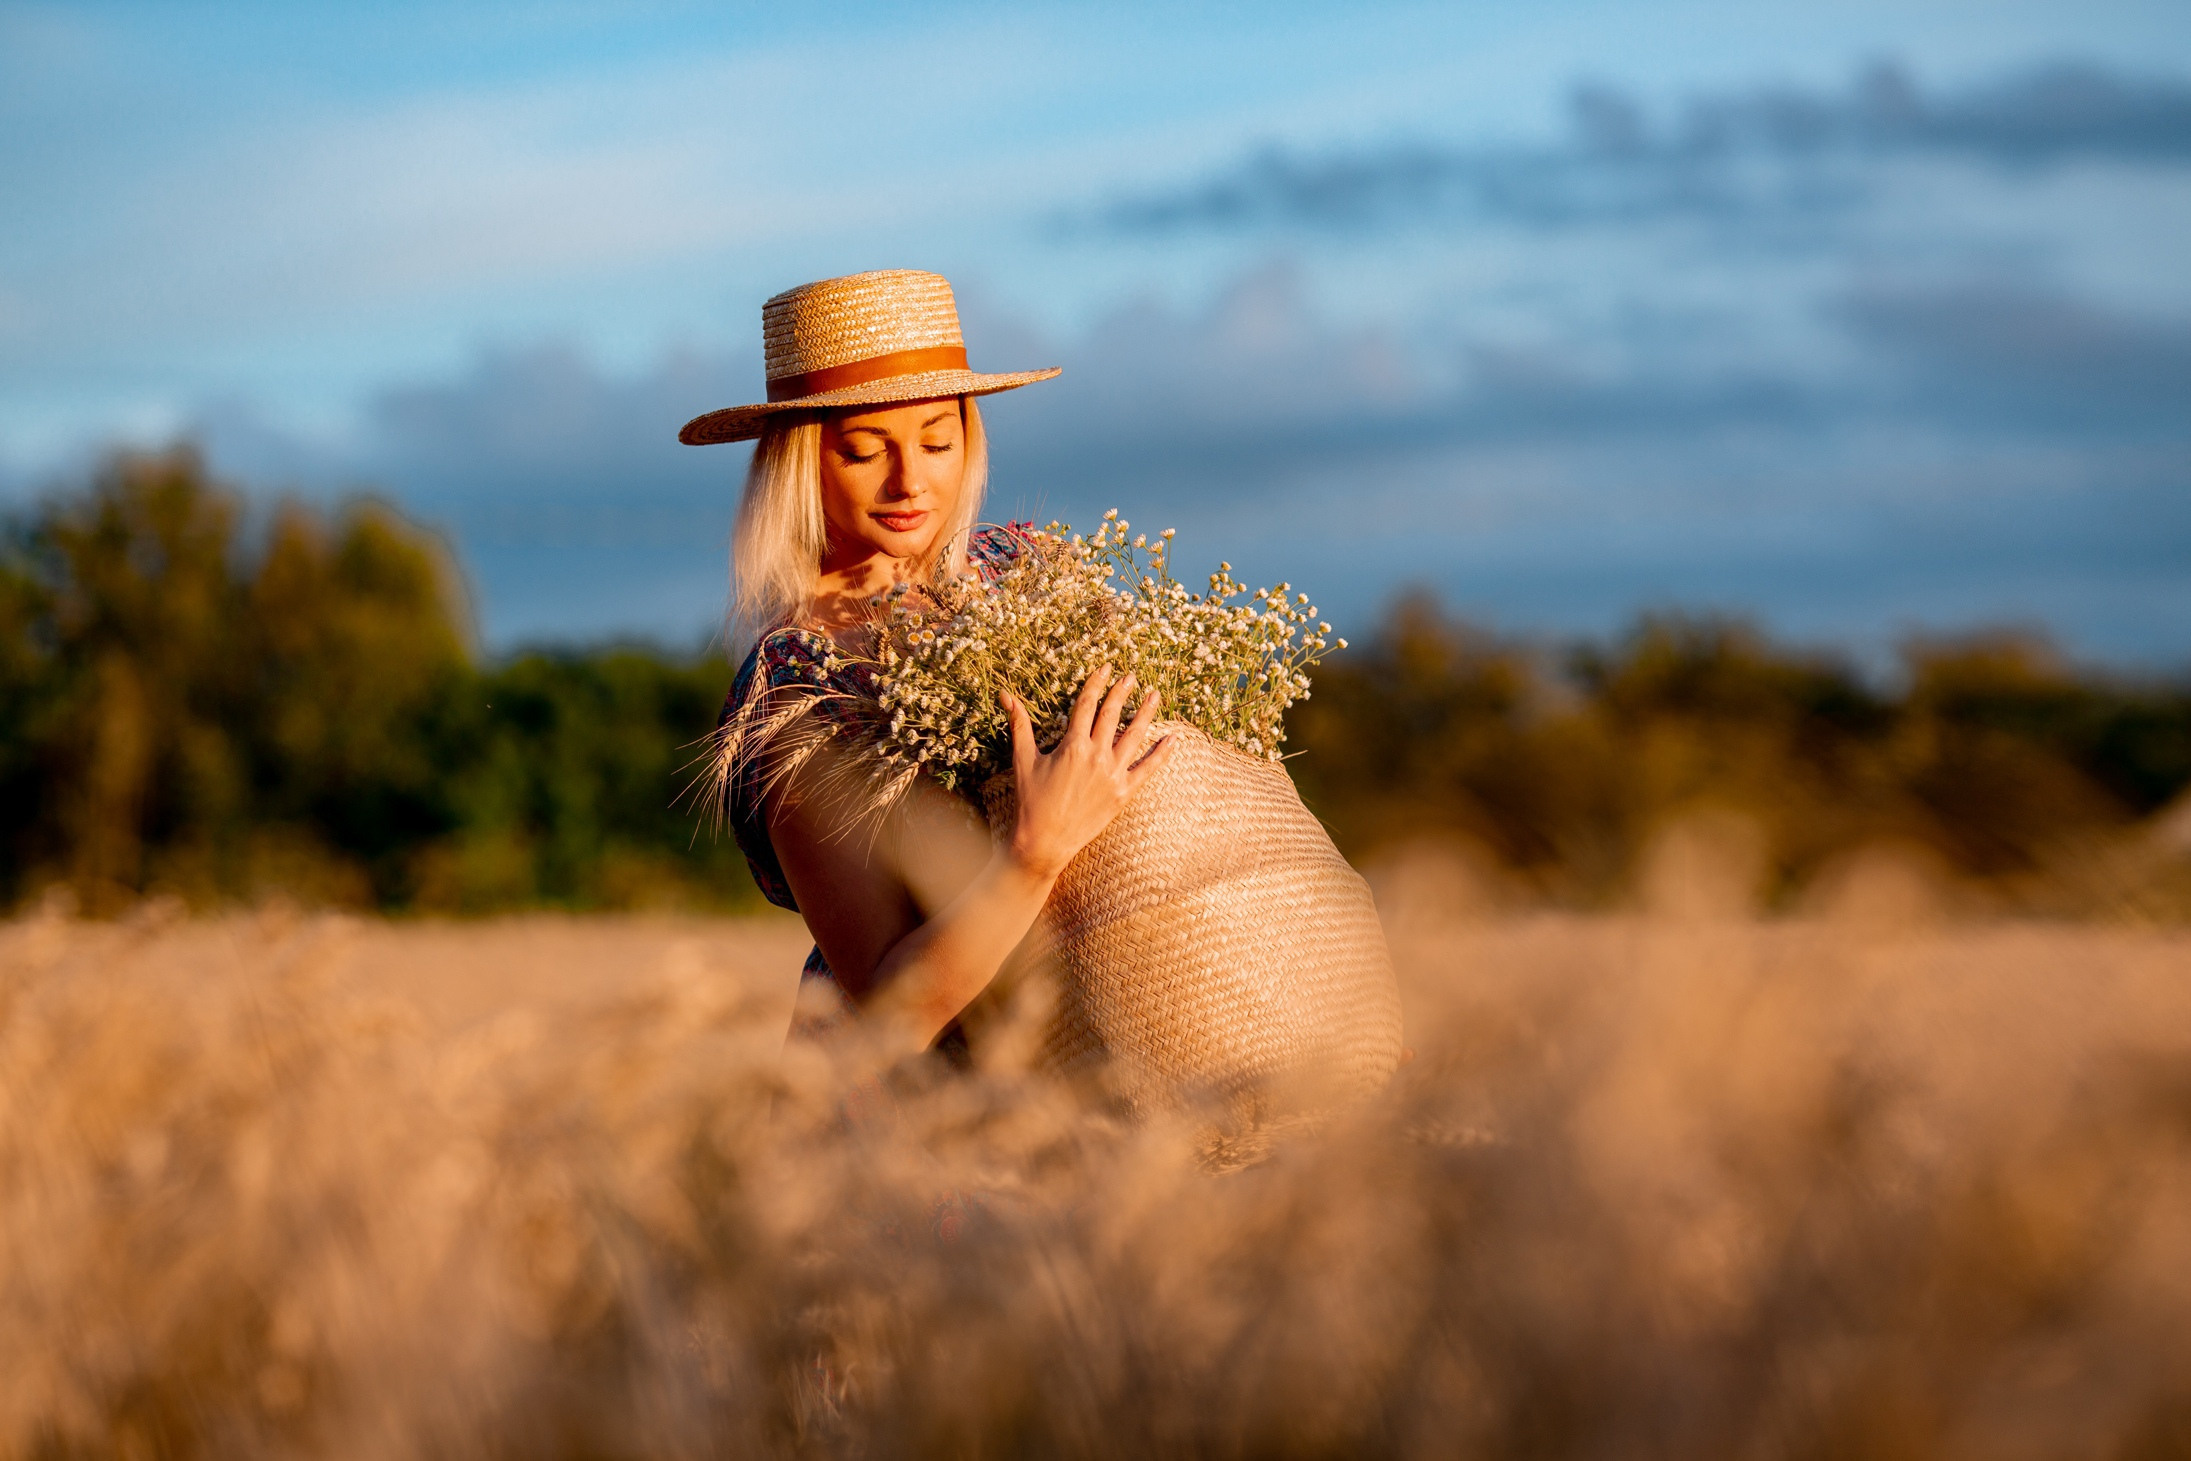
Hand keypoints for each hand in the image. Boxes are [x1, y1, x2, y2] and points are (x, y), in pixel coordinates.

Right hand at [1001, 666, 1173, 882]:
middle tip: (1131, 676)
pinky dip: (1161, 754)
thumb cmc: (1030, 801)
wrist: (1044, 842)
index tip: (1106, 668)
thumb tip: (1005, 694)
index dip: (1097, 683)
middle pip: (1112, 715)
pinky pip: (1148, 769)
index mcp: (1072, 745)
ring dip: (1146, 714)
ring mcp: (1112, 775)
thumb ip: (1019, 724)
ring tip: (1155, 696)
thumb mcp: (1023, 759)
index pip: (1087, 704)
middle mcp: (1096, 756)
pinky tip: (1173, 738)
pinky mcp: (1123, 793)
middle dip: (1122, 692)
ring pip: (1134, 736)